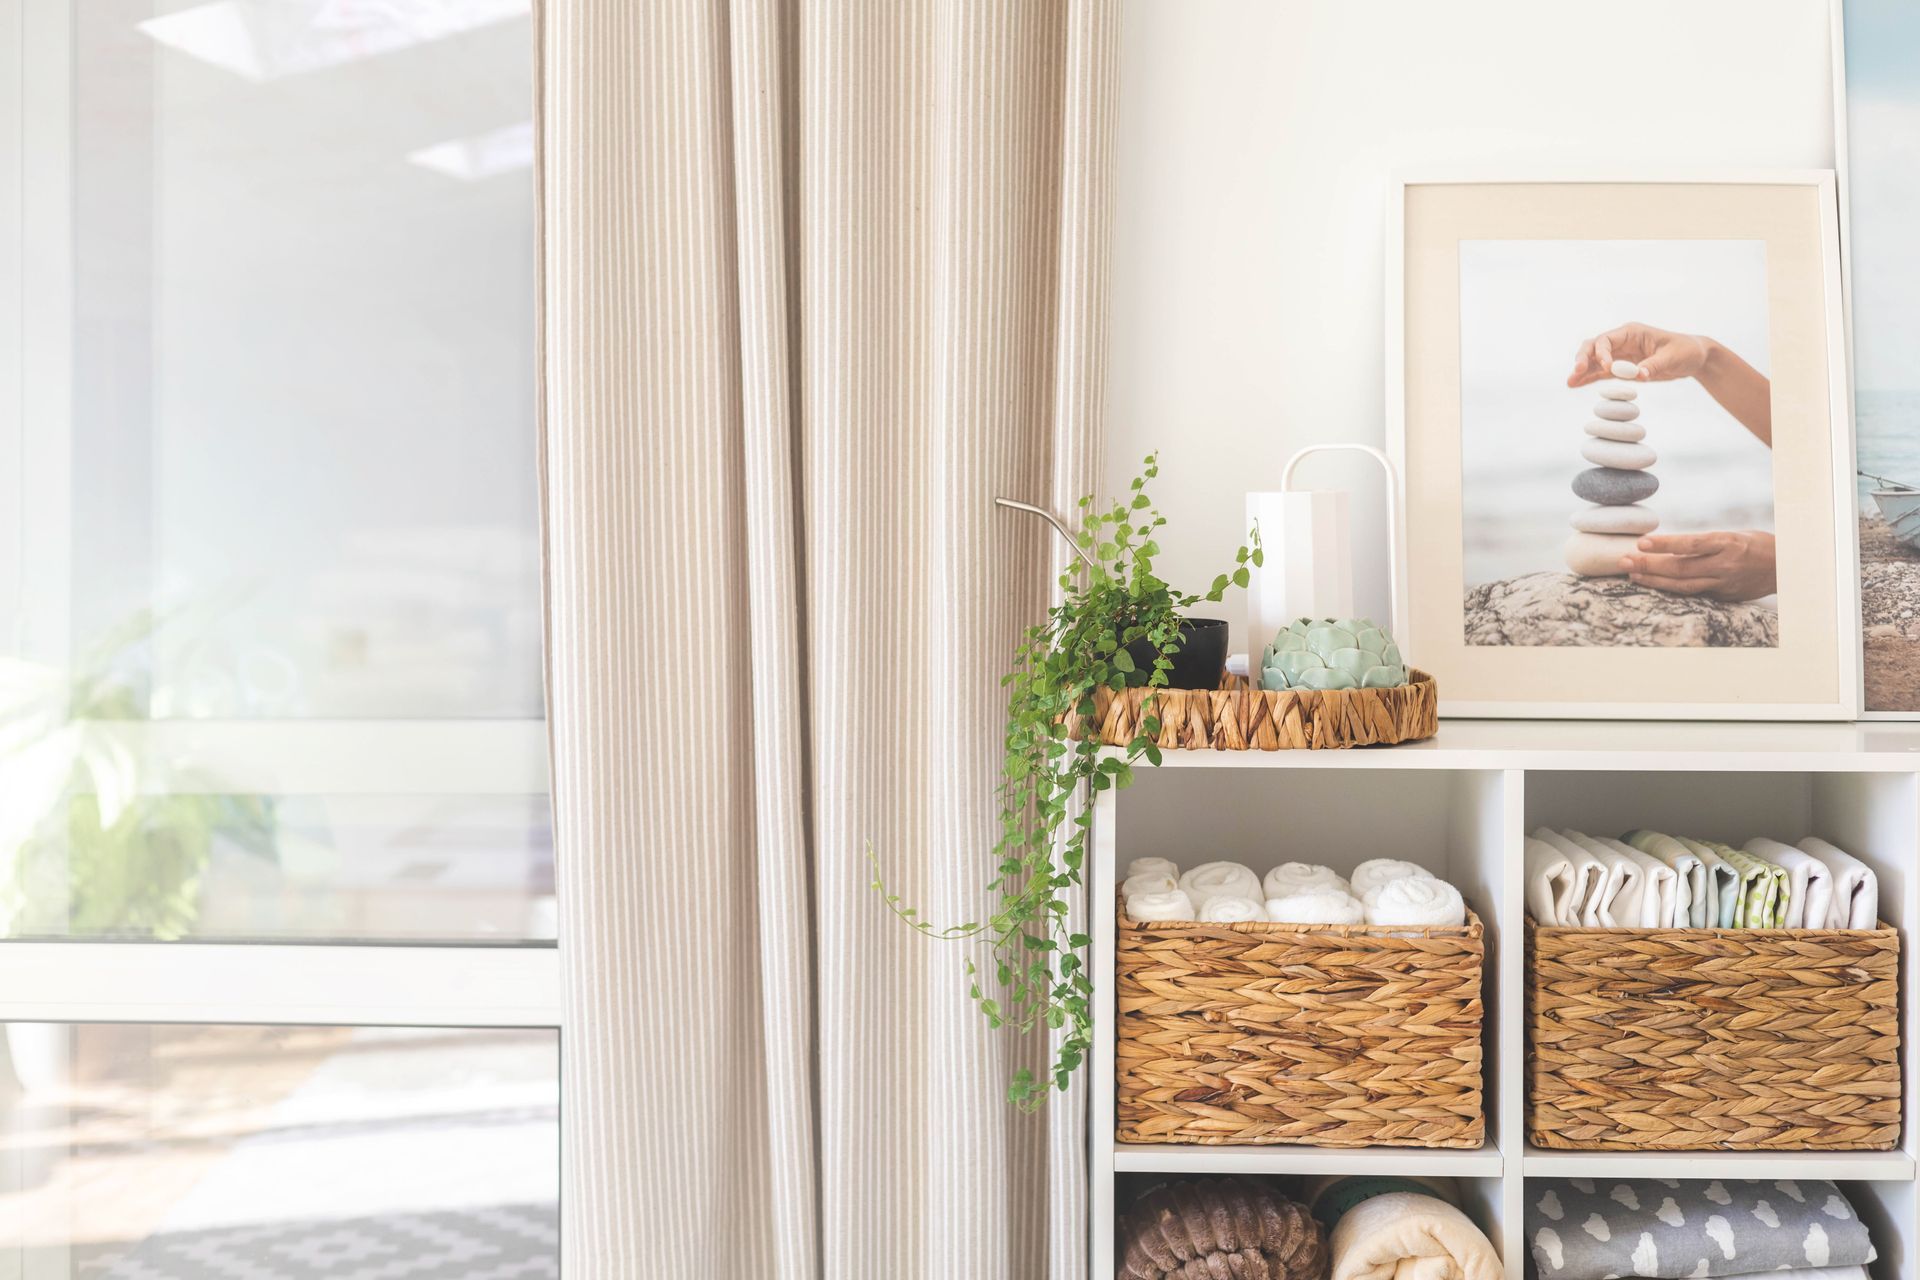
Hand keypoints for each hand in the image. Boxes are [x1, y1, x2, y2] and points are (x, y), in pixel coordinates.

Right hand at [1568, 323, 1714, 387]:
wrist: (1694, 358)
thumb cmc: (1685, 351)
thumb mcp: (1672, 357)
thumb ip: (1653, 365)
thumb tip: (1638, 375)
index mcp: (1632, 332)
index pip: (1607, 339)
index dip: (1602, 353)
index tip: (1607, 368)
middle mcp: (1622, 342)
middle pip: (1594, 346)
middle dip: (1583, 358)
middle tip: (1576, 372)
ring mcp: (1620, 355)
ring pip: (1593, 360)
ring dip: (1582, 370)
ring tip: (1570, 382)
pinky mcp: (1622, 369)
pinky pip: (1600, 373)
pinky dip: (1589, 378)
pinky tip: (1576, 384)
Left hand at [1619, 531, 1775, 601]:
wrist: (1785, 568)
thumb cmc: (1754, 544)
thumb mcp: (1733, 535)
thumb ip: (1704, 543)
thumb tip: (1667, 545)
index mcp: (1728, 543)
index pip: (1692, 544)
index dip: (1666, 544)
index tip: (1642, 542)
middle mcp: (1725, 564)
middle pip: (1681, 567)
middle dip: (1649, 565)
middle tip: (1623, 560)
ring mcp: (1723, 582)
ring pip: (1683, 585)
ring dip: (1654, 580)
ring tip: (1632, 574)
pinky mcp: (1723, 596)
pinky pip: (1693, 593)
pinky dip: (1670, 589)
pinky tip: (1652, 584)